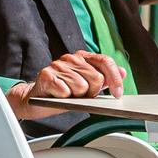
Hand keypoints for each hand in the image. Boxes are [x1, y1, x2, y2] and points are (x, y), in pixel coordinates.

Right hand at [4, 51, 125, 121]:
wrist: (35, 100)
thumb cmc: (62, 93)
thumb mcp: (86, 86)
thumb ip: (104, 78)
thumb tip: (122, 72)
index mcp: (82, 57)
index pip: (105, 61)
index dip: (115, 77)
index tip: (118, 93)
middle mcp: (71, 58)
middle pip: (96, 77)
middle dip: (91, 92)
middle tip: (80, 95)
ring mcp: (58, 65)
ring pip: (81, 87)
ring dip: (76, 97)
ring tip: (67, 95)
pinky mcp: (46, 75)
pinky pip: (65, 91)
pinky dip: (63, 98)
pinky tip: (57, 95)